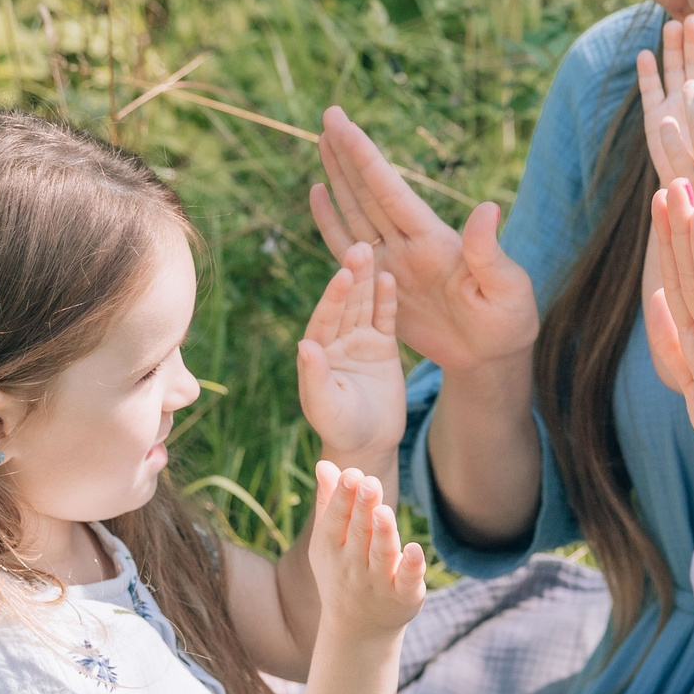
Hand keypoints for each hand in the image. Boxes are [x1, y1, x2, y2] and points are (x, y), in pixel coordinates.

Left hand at [296, 243, 404, 458]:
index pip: (325, 318)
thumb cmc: (340, 428)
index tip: (342, 275)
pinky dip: (386, 300)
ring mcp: (359, 341)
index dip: (333, 297)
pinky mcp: (382, 347)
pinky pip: (384, 318)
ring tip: (371, 251)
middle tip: (359, 248)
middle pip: (345, 304)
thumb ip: (316, 376)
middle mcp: (336, 340)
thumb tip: (304, 344)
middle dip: (351, 277)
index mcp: (317, 351)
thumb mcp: (326, 406)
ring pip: (363, 305)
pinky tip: (389, 277)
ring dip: (366, 279)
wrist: (368, 444)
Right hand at [307, 463, 426, 635]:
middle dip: (363, 508)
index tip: (352, 474)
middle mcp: (353, 565)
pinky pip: (407, 581)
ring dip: (383, 534)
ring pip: (382, 555)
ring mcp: (378, 583)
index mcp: (332, 548)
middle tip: (369, 482)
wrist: (356, 629)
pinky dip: (411, 567)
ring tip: (384, 511)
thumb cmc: (342, 572)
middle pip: (359, 533)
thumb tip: (325, 464)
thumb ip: (329, 502)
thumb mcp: (328, 542)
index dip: (343, 497)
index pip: (336, 520)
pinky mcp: (404, 597)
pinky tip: (415, 549)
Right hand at [312, 106, 537, 372]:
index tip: (344, 123)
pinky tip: (319, 193)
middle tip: (328, 114)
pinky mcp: (379, 285)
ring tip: (322, 141)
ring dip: (338, 177)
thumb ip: (488, 252)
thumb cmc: (508, 321)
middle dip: (348, 154)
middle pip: (369, 191)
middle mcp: (409, 242)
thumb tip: (487, 207)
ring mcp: (393, 261)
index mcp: (433, 239)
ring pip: (356, 211)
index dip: (365, 157)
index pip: (390, 191)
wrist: (492, 357)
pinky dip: (331, 221)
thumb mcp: (507, 288)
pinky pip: (348, 249)